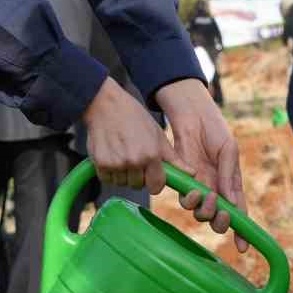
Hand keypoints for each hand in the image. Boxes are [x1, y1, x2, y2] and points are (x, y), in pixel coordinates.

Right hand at [82, 77, 174, 192]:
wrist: (106, 105)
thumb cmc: (134, 118)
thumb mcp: (158, 135)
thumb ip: (173, 159)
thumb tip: (191, 173)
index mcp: (152, 154)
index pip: (156, 187)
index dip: (154, 182)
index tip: (151, 176)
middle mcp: (134, 161)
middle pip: (137, 185)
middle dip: (137, 177)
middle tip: (134, 159)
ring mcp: (116, 163)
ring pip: (122, 183)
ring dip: (123, 174)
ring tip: (122, 154)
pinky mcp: (101, 163)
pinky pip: (107, 179)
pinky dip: (109, 172)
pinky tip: (112, 155)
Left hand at [155, 79, 247, 252]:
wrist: (191, 115)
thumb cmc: (214, 130)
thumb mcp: (229, 150)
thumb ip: (229, 174)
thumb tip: (230, 201)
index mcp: (232, 184)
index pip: (239, 213)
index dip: (242, 232)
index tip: (242, 247)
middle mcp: (216, 190)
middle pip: (219, 219)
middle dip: (221, 221)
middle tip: (220, 210)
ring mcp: (199, 187)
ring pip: (201, 213)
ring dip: (205, 210)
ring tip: (206, 195)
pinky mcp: (183, 182)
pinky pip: (185, 200)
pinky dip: (190, 199)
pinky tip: (193, 189)